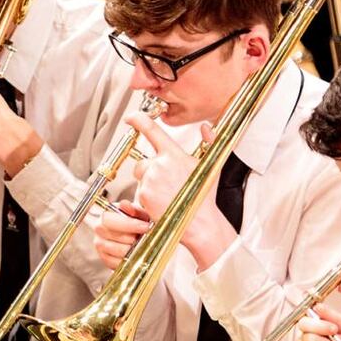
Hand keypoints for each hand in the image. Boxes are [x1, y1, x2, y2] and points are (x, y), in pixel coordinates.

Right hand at [94, 200, 150, 268]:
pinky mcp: (105, 258)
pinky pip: (116, 263)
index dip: (129, 224)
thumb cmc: (139, 222)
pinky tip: (135, 254)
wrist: (139, 234)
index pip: (109, 219)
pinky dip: (128, 260)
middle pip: (113, 235)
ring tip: (140, 245)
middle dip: (132, 237)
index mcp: (106, 215)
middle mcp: (99, 229)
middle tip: (144, 237)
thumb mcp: (140, 213)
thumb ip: (134, 209)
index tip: (146, 226)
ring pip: (117, 250)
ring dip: (132, 249)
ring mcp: (100, 244)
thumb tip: (125, 204)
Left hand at [128, 113, 236, 269]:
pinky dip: (147, 197)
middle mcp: (160, 164)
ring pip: (140, 177)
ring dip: (148, 184)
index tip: (130, 117)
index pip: (151, 130)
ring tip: (167, 195)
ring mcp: (150, 180)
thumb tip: (206, 127)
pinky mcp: (144, 194)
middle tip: (166, 184)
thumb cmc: (204, 197)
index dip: (138, 120)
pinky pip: (139, 192)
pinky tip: (162, 203)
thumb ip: (210, 142)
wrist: (199, 222)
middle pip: (142, 161)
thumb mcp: (210, 166)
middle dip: (149, 171)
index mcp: (174, 154)